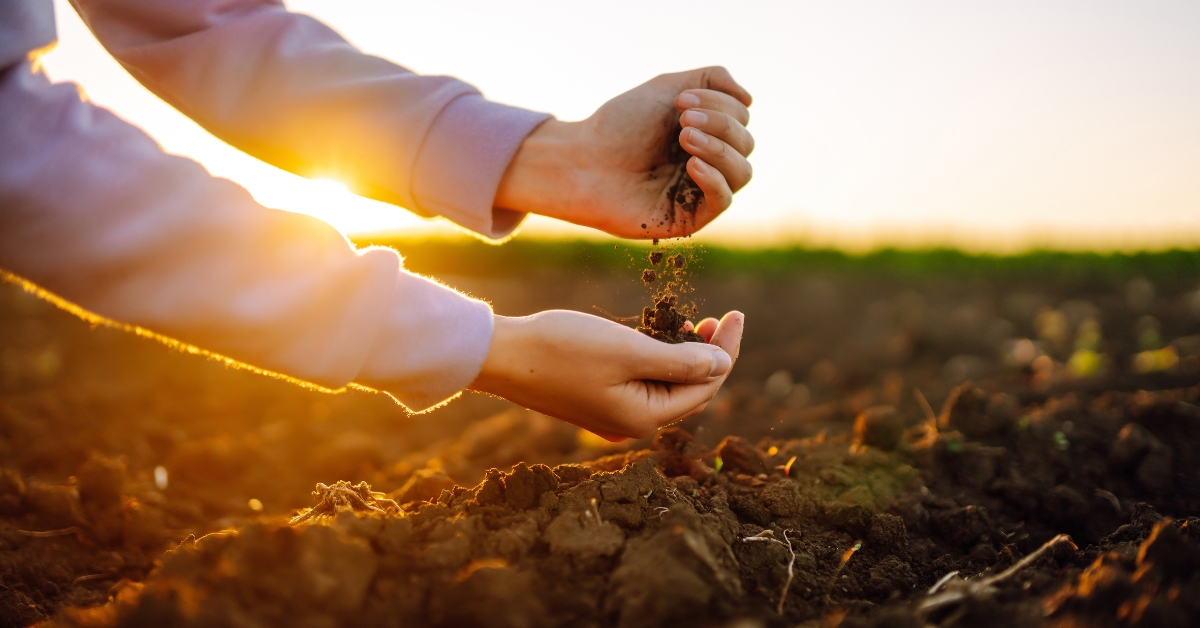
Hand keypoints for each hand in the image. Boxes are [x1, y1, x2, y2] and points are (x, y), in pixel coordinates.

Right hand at [469, 310, 743, 439]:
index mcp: (644, 418)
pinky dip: (658, 360)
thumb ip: (681, 360)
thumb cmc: (563, 349)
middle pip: (689, 390)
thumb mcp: (630, 350)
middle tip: (721, 318)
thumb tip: (723, 365)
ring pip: (665, 386)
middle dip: (711, 355)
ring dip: (685, 355)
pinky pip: (641, 383)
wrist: (503, 356)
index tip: (737, 314)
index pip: (706, 387)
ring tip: (696, 323)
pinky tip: (659, 337)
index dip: (727, 351)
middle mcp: (631, 424)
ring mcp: (612, 415)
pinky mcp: (596, 400)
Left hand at [495, 67, 752, 239]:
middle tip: (682, 120)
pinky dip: (715, 179)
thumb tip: (749, 98)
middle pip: (746, 143)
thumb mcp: (666, 87)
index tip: (680, 100)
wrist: (583, 162)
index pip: (741, 118)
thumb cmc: (619, 126)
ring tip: (685, 138)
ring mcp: (700, 190)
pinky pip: (723, 201)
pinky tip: (693, 164)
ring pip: (742, 173)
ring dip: (720, 149)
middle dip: (720, 124)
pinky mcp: (689, 218)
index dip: (720, 104)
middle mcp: (709, 161)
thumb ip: (710, 79)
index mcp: (706, 131)